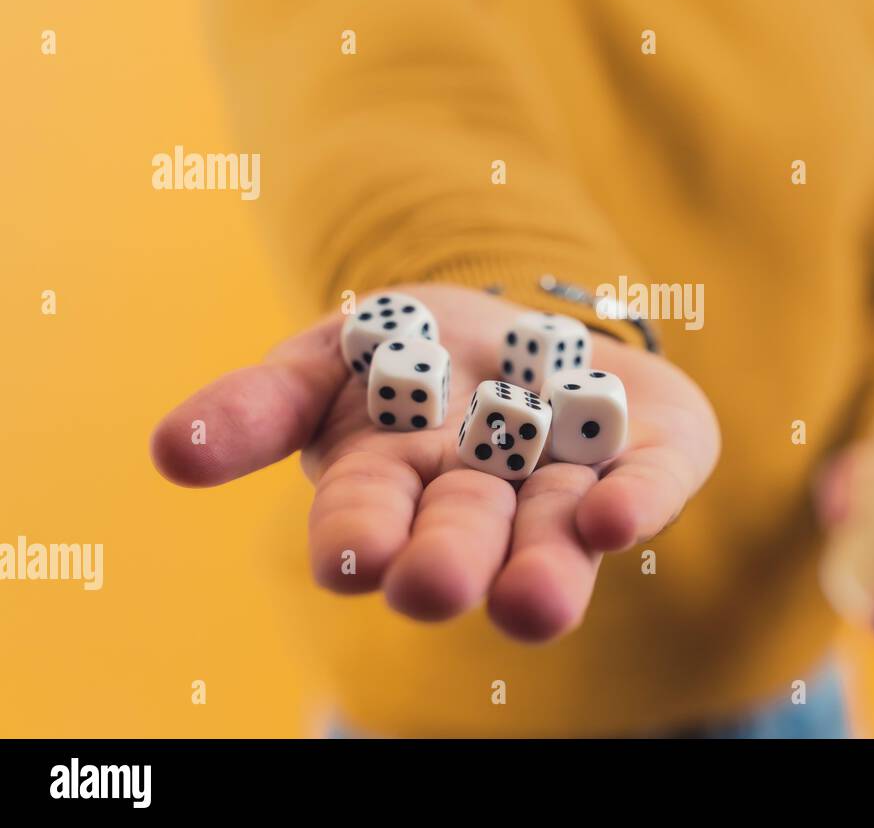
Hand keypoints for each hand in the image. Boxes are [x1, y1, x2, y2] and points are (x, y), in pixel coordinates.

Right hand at [150, 284, 719, 641]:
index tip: (346, 557)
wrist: (520, 325)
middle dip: (448, 558)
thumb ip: (258, 405)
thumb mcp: (328, 357)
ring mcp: (568, 481)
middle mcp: (482, 499)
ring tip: (535, 605)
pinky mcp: (649, 455)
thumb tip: (168, 453)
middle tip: (432, 587)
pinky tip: (618, 518)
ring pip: (556, 532)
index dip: (358, 533)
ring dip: (546, 568)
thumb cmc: (409, 355)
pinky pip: (649, 480)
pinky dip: (637, 500)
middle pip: (464, 532)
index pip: (369, 516)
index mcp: (395, 481)